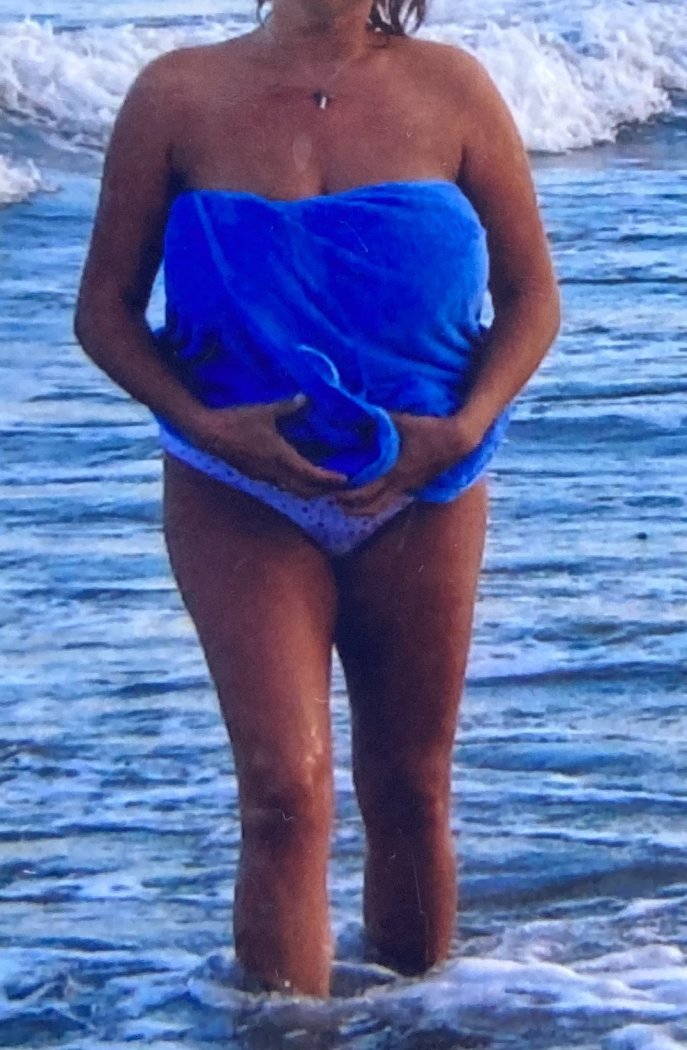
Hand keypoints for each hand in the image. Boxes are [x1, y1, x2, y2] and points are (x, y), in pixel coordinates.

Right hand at [187, 396, 347, 497]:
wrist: (208, 433)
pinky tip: (298, 475)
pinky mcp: (255, 475)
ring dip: (308, 489)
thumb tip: (306, 398)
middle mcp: (274, 471)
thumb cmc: (237, 421)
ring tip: (322, 484)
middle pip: (304, 490)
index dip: (328, 479)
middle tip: (338, 486)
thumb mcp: (265, 411)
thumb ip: (288, 407)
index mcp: (280, 456)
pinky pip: (280, 485)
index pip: (310, 474)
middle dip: (322, 490)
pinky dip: (294, 484)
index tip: (344, 479)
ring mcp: (263, 476)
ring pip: (292, 490)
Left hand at [334, 411, 482, 515]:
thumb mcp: (398, 419)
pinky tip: (372, 496)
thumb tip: (352, 414)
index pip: (364, 491)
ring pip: (382, 506)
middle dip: (350, 506)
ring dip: (364, 508)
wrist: (457, 440)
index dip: (347, 495)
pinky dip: (379, 501)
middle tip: (334, 501)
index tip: (332, 491)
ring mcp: (408, 486)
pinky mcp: (415, 486)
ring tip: (348, 506)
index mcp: (392, 470)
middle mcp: (398, 483)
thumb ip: (375, 419)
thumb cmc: (427, 427)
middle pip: (370, 505)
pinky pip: (392, 499)